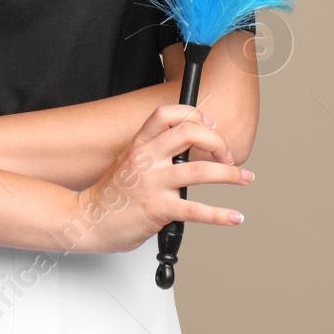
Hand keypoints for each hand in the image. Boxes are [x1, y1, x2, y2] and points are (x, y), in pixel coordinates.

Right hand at [64, 103, 253, 253]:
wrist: (87, 219)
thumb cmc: (108, 195)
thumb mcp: (125, 163)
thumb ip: (151, 155)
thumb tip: (183, 154)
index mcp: (138, 145)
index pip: (167, 114)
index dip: (194, 115)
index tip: (211, 125)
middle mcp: (146, 159)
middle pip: (190, 133)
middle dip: (218, 141)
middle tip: (228, 155)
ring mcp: (152, 183)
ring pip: (200, 170)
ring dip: (231, 174)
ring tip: (245, 178)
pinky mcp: (158, 209)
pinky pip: (196, 210)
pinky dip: (221, 214)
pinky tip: (234, 216)